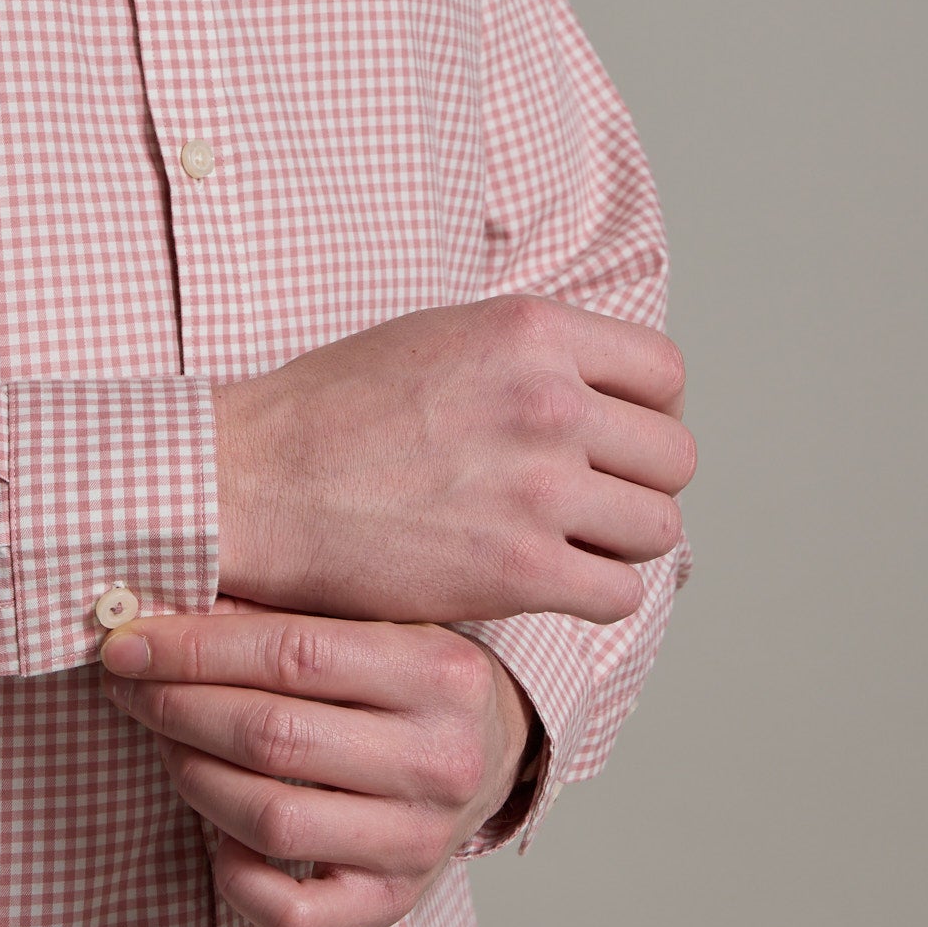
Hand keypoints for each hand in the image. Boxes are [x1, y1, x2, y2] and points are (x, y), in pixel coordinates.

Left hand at [100, 598, 540, 926]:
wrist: (496, 753)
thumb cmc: (413, 678)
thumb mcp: (377, 622)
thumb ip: (285, 614)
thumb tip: (166, 611)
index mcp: (442, 672)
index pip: (293, 653)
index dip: (193, 649)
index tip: (126, 644)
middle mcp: (440, 761)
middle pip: (273, 737)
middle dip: (176, 708)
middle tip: (127, 688)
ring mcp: (420, 841)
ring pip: (271, 820)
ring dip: (193, 777)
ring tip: (166, 744)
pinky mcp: (395, 903)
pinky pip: (292, 912)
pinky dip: (235, 876)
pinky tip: (218, 834)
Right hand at [211, 292, 692, 628]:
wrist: (254, 481)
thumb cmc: (332, 411)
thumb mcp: (443, 336)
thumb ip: (529, 355)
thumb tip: (602, 391)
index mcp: (532, 331)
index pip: (663, 374)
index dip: (646, 414)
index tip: (613, 441)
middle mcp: (548, 400)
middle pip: (673, 455)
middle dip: (638, 482)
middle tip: (589, 502)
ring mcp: (539, 486)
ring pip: (657, 526)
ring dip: (620, 542)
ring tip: (568, 545)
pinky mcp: (520, 568)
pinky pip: (619, 593)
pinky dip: (593, 595)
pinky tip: (548, 585)